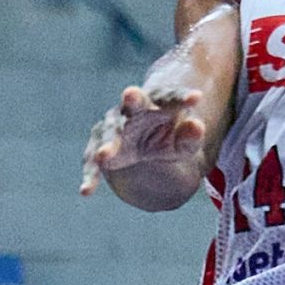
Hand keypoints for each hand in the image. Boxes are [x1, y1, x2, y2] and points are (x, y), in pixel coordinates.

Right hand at [81, 78, 209, 202]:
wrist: (142, 142)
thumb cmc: (167, 138)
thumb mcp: (183, 142)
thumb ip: (190, 136)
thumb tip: (197, 126)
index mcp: (155, 104)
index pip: (169, 98)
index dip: (181, 98)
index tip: (196, 97)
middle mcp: (129, 111)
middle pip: (131, 105)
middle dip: (132, 100)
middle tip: (131, 93)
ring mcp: (110, 127)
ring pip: (109, 133)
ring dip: (108, 144)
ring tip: (106, 156)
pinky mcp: (97, 147)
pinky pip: (92, 161)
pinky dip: (91, 176)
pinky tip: (87, 191)